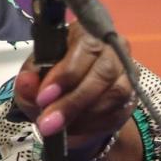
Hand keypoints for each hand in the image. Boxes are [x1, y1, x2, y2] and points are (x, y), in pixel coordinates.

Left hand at [13, 21, 136, 154]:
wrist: (69, 102)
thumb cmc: (50, 80)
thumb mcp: (31, 80)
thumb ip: (27, 81)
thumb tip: (27, 82)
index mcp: (85, 32)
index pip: (85, 47)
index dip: (66, 74)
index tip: (43, 97)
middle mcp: (112, 47)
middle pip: (103, 72)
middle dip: (73, 101)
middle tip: (48, 122)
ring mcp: (126, 71)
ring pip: (115, 93)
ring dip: (84, 115)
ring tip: (58, 127)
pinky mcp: (133, 95)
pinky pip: (119, 111)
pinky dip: (95, 124)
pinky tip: (75, 128)